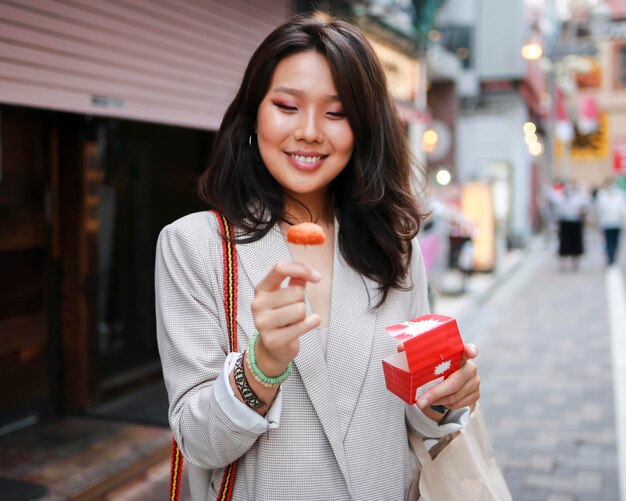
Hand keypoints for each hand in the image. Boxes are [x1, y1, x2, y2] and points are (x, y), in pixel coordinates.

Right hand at [251, 261, 320, 376]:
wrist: (273, 348)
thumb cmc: (282, 316)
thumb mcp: (286, 295)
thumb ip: (296, 280)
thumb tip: (309, 273)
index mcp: (261, 289)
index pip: (280, 269)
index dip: (301, 269)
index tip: (317, 277)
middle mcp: (258, 304)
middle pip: (296, 292)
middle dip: (302, 301)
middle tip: (292, 311)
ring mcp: (263, 323)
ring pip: (300, 309)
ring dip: (303, 315)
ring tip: (293, 321)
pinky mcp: (273, 340)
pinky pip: (303, 325)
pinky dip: (311, 323)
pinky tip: (307, 324)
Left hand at [416, 343, 479, 410]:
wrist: (449, 380)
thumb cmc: (436, 366)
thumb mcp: (426, 359)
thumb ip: (414, 352)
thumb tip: (400, 347)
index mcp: (460, 354)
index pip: (469, 349)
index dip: (470, 350)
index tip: (470, 352)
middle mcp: (471, 367)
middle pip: (455, 382)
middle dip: (436, 393)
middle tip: (420, 402)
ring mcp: (475, 382)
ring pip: (455, 396)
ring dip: (438, 401)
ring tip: (425, 400)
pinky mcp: (476, 394)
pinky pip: (458, 404)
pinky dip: (445, 405)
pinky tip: (437, 401)